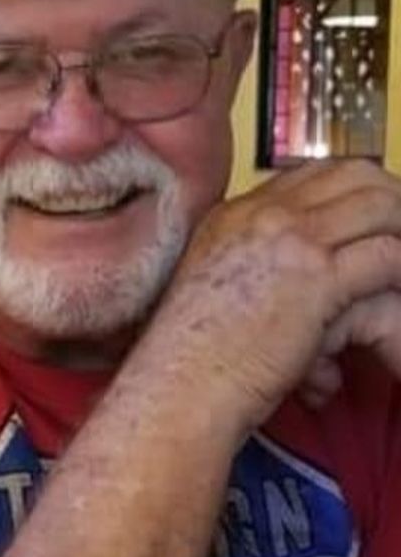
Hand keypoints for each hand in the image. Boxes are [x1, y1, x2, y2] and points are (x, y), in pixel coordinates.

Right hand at [137, 159, 400, 429]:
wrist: (179, 383)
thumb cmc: (190, 356)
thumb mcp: (213, 288)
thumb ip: (253, 265)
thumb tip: (304, 276)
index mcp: (231, 214)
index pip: (310, 174)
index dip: (352, 190)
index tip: (373, 216)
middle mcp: (260, 214)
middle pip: (352, 174)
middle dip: (391, 199)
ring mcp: (288, 238)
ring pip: (380, 205)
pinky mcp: (316, 275)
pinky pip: (388, 255)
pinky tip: (398, 293)